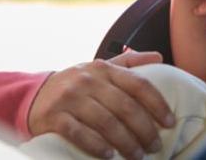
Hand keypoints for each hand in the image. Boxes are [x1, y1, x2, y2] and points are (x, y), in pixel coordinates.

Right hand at [28, 50, 175, 158]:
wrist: (35, 95)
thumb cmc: (76, 84)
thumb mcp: (100, 68)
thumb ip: (129, 63)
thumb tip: (159, 57)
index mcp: (103, 68)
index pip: (137, 84)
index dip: (157, 104)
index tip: (170, 122)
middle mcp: (87, 80)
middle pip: (124, 106)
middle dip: (144, 129)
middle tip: (155, 146)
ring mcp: (70, 98)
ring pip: (105, 122)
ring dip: (125, 142)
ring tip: (137, 156)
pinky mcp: (54, 116)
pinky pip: (79, 133)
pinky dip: (96, 145)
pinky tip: (109, 155)